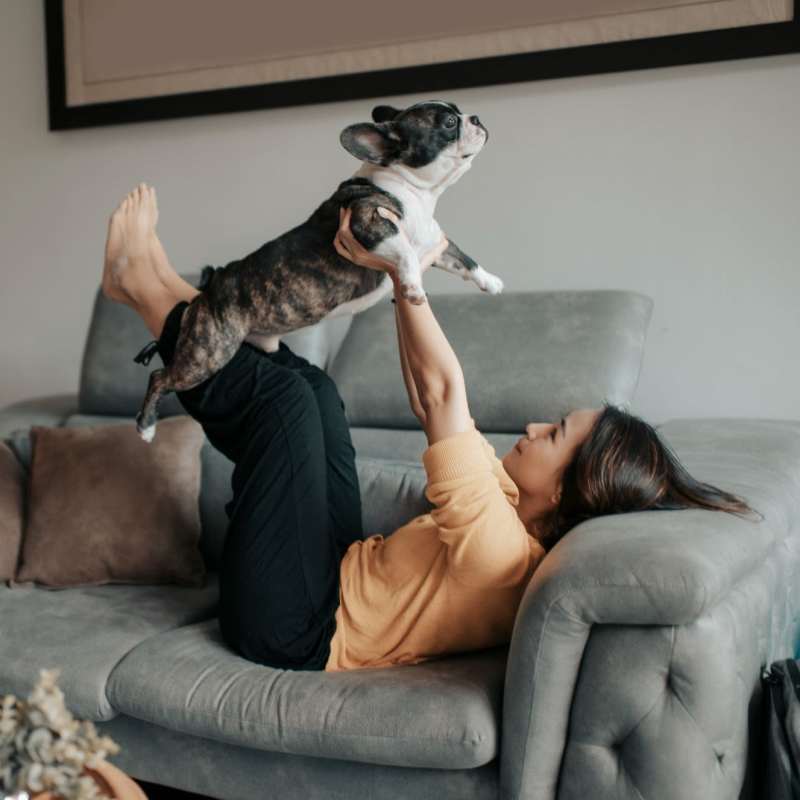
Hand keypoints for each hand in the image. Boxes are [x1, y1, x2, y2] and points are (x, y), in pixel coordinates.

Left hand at [333, 206, 448, 274]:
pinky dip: (341, 237)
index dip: (346, 218)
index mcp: (364, 253)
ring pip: (339, 241)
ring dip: (341, 226)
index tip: (351, 206)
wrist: (402, 276)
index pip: (346, 233)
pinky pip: (341, 247)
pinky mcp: (357, 258)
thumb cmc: (407, 261)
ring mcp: (356, 258)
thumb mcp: (410, 248)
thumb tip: (440, 237)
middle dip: (342, 218)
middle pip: (340, 234)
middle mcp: (357, 256)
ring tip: (347, 211)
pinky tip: (348, 225)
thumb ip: (413, 236)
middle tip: (347, 204)